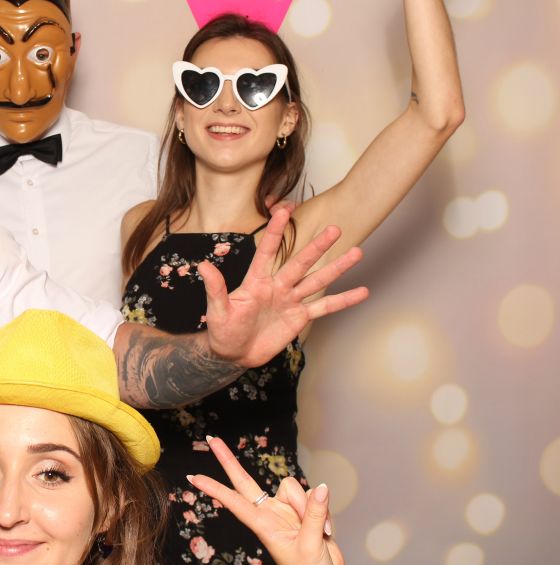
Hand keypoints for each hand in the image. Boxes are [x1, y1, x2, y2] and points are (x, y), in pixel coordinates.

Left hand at [188, 437, 344, 564]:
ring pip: (293, 487)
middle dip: (228, 460)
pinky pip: (313, 496)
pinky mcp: (303, 510)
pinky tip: (328, 530)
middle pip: (245, 481)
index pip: (234, 501)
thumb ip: (314, 515)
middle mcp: (270, 513)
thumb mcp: (310, 545)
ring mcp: (285, 510)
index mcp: (263, 525)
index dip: (214, 489)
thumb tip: (320, 488)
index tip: (193, 478)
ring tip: (321, 530)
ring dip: (309, 505)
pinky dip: (323, 510)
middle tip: (211, 440)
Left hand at [200, 207, 367, 367]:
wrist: (234, 353)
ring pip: (317, 281)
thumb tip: (202, 265)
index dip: (275, 232)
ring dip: (336, 268)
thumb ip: (215, 288)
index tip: (284, 210)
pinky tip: (362, 291)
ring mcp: (291, 300)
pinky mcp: (300, 317)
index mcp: (256, 281)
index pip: (267, 252)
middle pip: (300, 263)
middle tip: (334, 228)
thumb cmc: (223, 330)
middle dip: (316, 247)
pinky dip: (343, 301)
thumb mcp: (217, 310)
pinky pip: (324, 307)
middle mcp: (277, 286)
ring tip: (356, 251)